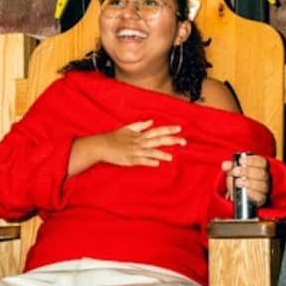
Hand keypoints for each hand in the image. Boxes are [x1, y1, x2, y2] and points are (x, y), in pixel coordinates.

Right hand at [68, 120, 185, 174]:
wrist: (102, 145)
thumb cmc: (115, 137)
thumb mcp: (128, 128)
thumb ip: (140, 125)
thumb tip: (151, 121)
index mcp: (140, 134)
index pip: (157, 131)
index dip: (168, 129)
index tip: (179, 129)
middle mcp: (139, 142)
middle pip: (158, 140)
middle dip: (171, 140)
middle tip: (184, 142)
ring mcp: (135, 151)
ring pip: (151, 152)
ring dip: (161, 154)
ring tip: (171, 157)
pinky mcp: (130, 159)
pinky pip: (141, 161)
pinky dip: (148, 162)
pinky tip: (156, 164)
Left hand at [221, 153, 269, 206]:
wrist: (236, 193)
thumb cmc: (238, 178)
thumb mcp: (233, 171)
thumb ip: (230, 167)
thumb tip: (225, 165)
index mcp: (260, 167)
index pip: (262, 161)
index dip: (252, 160)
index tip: (241, 161)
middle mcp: (264, 177)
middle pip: (262, 173)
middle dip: (247, 171)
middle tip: (235, 172)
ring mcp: (264, 188)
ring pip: (262, 185)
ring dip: (249, 183)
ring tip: (237, 182)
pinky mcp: (262, 198)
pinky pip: (260, 196)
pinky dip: (252, 193)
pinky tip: (245, 190)